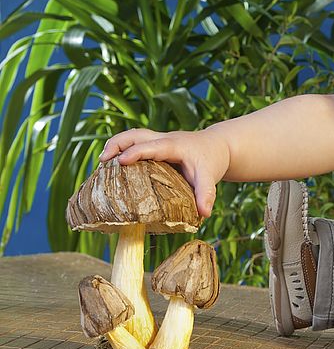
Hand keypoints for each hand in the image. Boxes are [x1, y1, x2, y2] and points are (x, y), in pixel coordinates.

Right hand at [99, 128, 230, 217]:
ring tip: (102, 164)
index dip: (135, 153)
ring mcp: (157, 141)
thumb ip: (206, 194)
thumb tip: (204, 214)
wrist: (217, 146)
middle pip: (135, 135)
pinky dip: (120, 151)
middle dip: (117, 144)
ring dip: (115, 146)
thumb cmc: (212, 160)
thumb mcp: (210, 177)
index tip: (120, 162)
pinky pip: (133, 144)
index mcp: (173, 145)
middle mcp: (162, 140)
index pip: (151, 146)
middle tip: (103, 161)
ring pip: (132, 136)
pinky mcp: (154, 146)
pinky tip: (111, 168)